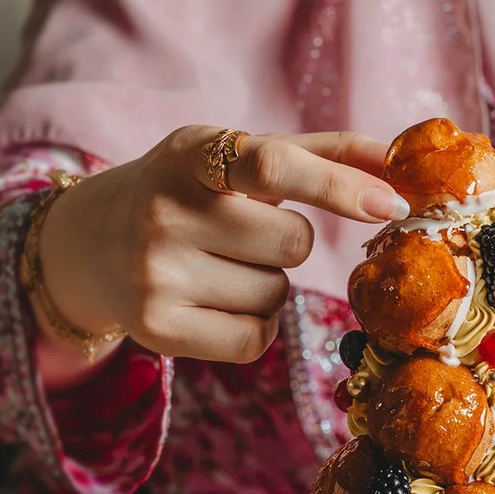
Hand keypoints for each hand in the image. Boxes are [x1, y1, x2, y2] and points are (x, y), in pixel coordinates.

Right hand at [34, 129, 406, 375]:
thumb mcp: (239, 157)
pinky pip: (255, 339)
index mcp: (192, 155)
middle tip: (243, 234)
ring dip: (268, 285)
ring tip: (219, 266)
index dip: (337, 186)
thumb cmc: (192, 194)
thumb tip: (401, 162)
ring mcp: (157, 273)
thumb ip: (324, 154)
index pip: (273, 165)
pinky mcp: (159, 328)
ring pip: (276, 295)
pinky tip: (218, 302)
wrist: (93, 243)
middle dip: (287, 243)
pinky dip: (254, 326)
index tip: (390, 205)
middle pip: (291, 243)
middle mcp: (166, 211)